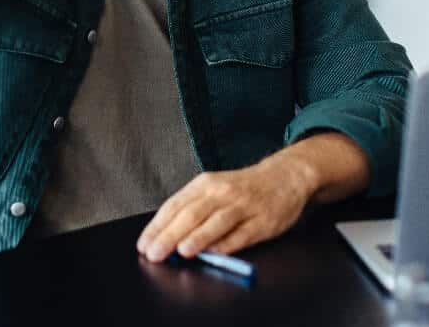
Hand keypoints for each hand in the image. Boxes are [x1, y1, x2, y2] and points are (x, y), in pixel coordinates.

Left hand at [136, 148, 318, 261]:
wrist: (284, 176)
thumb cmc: (243, 188)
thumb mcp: (214, 190)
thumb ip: (193, 210)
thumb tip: (166, 237)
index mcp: (205, 184)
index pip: (174, 205)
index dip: (157, 226)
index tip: (144, 244)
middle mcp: (222, 192)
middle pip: (192, 214)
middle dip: (170, 235)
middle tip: (154, 253)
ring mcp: (243, 206)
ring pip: (217, 222)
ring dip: (198, 237)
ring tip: (182, 251)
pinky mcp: (263, 220)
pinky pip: (243, 234)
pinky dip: (228, 244)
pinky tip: (215, 253)